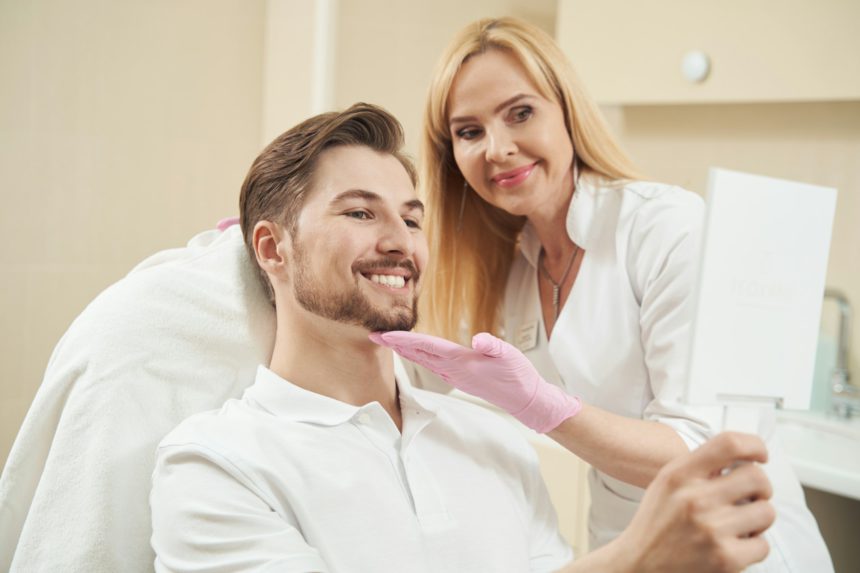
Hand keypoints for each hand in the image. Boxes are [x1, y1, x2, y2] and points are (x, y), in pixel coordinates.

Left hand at [369, 330, 580, 432]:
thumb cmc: (518, 376)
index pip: (426, 347)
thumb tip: (478, 339)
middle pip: (418, 354)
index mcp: (461, 362)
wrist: (525, 400)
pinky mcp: (461, 377)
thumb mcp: (509, 355)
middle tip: (374, 335)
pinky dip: (419, 356)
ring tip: (388, 341)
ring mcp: (456, 375)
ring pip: (423, 360)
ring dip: (405, 350)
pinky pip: (433, 364)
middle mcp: (454, 370)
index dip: (404, 339)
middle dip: (395, 344)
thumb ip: (493, 346)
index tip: (384, 335)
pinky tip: (416, 353)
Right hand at [619, 432, 774, 572]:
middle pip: (757, 477)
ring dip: (758, 518)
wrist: (640, 564)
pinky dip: (753, 546)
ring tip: (740, 523)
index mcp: (680, 475)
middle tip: (752, 496)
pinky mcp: (725, 559)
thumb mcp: (667, 483)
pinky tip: (734, 544)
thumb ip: (699, 466)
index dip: (754, 445)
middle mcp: (695, 499)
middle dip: (761, 487)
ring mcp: (712, 530)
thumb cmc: (658, 522)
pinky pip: (762, 545)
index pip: (729, 444)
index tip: (760, 456)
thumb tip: (743, 457)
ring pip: (766, 512)